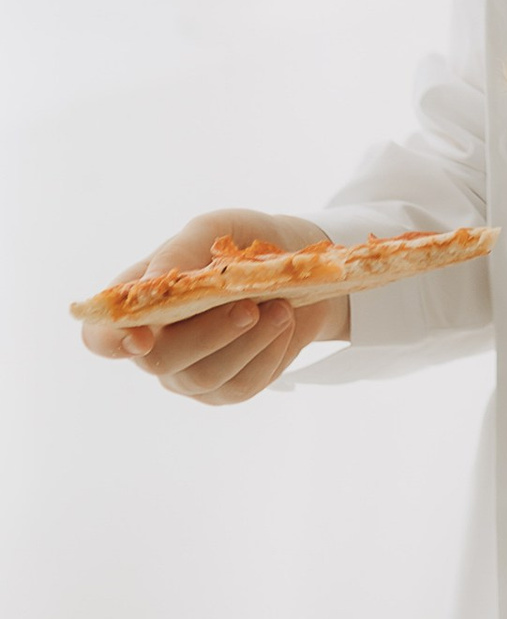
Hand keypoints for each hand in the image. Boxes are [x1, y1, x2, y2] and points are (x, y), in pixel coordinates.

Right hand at [79, 211, 351, 402]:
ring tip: (280, 308)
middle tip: (249, 307)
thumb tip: (154, 282)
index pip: (100, 336)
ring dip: (247, 343)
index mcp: (138, 304)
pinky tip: (284, 324)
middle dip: (206, 335)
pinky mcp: (226, 389)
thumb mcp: (213, 229)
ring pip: (203, 377)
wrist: (294, 264)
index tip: (142, 338)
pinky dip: (268, 353)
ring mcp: (188, 374)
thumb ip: (180, 251)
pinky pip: (241, 386)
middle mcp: (155, 346)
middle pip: (159, 360)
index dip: (112, 341)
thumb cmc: (240, 242)